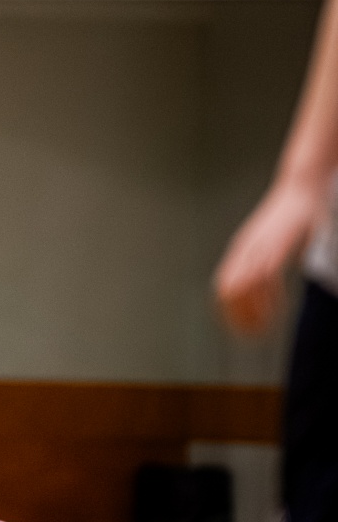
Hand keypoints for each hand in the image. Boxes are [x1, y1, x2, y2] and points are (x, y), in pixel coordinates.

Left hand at [214, 180, 319, 332]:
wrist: (300, 187)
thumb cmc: (289, 213)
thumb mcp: (272, 237)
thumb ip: (267, 256)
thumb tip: (267, 276)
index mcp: (241, 248)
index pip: (222, 284)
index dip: (225, 308)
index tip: (236, 326)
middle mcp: (245, 249)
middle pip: (227, 290)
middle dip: (236, 315)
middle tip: (250, 334)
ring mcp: (259, 248)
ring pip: (244, 288)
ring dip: (254, 311)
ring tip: (265, 327)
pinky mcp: (276, 247)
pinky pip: (266, 279)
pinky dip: (270, 299)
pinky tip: (279, 310)